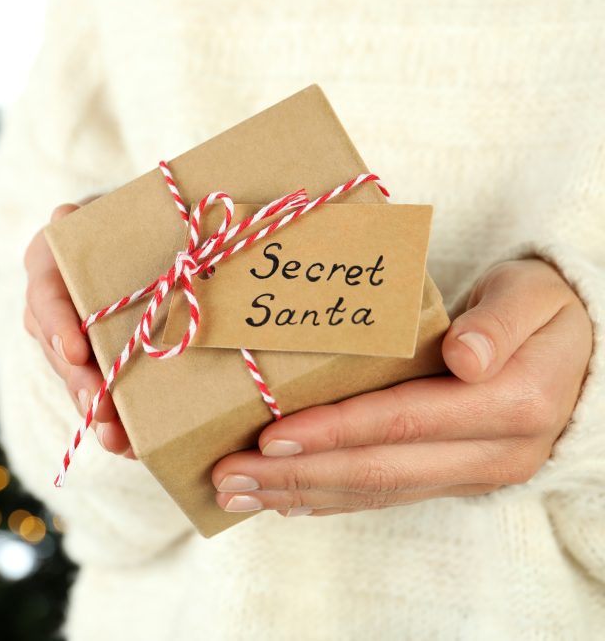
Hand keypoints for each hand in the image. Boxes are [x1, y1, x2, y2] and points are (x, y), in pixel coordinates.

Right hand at [23, 202, 135, 456]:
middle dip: (79, 381)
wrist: (146, 241)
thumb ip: (97, 215)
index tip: (76, 350)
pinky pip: (94, 396)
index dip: (57, 324)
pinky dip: (112, 423)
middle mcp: (50, 304)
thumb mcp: (117, 209)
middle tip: (102, 407)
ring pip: (72, 379)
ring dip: (93, 409)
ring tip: (115, 438)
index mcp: (50, 262)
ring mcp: (67, 339)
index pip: (45, 293)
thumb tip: (64, 217)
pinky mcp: (90, 367)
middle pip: (57, 348)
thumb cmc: (136, 219)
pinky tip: (128, 445)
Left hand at [212, 259, 592, 516]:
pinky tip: (283, 500)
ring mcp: (472, 473)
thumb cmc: (540, 307)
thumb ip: (500, 322)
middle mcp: (494, 453)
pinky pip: (384, 496)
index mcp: (511, 403)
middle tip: (226, 477)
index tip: (270, 436)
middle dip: (294, 475)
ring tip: (235, 494)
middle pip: (377, 470)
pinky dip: (329, 499)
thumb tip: (464, 357)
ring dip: (298, 494)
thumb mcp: (531, 295)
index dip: (333, 431)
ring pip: (374, 492)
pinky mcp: (452, 478)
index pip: (402, 421)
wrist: (577, 350)